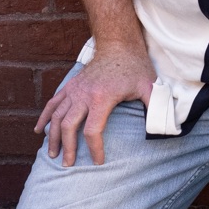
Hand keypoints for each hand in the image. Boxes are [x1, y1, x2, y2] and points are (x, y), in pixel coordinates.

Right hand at [36, 45, 155, 165]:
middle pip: (69, 126)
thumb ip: (157, 107)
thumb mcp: (149, 86)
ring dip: (53, 136)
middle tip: (68, 164)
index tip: (98, 162)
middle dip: (67, 148)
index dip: (94, 149)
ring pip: (57, 116)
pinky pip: (52, 103)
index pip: (92, 131)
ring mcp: (74, 90)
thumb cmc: (134, 66)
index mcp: (102, 98)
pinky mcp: (70, 86)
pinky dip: (44, 117)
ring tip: (52, 154)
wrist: (118, 44)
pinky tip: (39, 131)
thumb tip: (169, 128)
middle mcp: (83, 94)